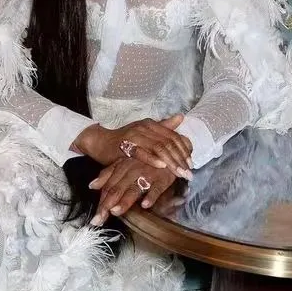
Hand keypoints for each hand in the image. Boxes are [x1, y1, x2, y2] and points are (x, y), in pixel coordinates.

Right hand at [74, 115, 192, 178]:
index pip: (173, 137)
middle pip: (168, 143)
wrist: (100, 142)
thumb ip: (163, 126)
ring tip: (179, 173)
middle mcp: (145, 127)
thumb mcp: (145, 132)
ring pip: (158, 148)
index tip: (191, 164)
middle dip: (180, 159)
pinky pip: (141, 152)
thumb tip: (181, 117)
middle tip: (188, 173)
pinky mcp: (125, 145)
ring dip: (171, 162)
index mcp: (151, 124)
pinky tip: (162, 167)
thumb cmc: (124, 140)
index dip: (184, 150)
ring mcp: (135, 135)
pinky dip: (153, 159)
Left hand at [89, 161, 177, 225]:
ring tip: (116, 212)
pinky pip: (156, 188)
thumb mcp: (124, 164)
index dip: (101, 202)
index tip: (94, 217)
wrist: (167, 151)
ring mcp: (147, 174)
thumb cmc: (144, 160)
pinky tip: (145, 205)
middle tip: (99, 220)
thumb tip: (92, 186)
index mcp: (121, 167)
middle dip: (107, 205)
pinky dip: (151, 196)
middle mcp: (132, 171)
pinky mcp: (162, 178)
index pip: (108, 187)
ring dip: (125, 201)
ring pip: (134, 189)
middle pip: (117, 189)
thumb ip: (108, 174)